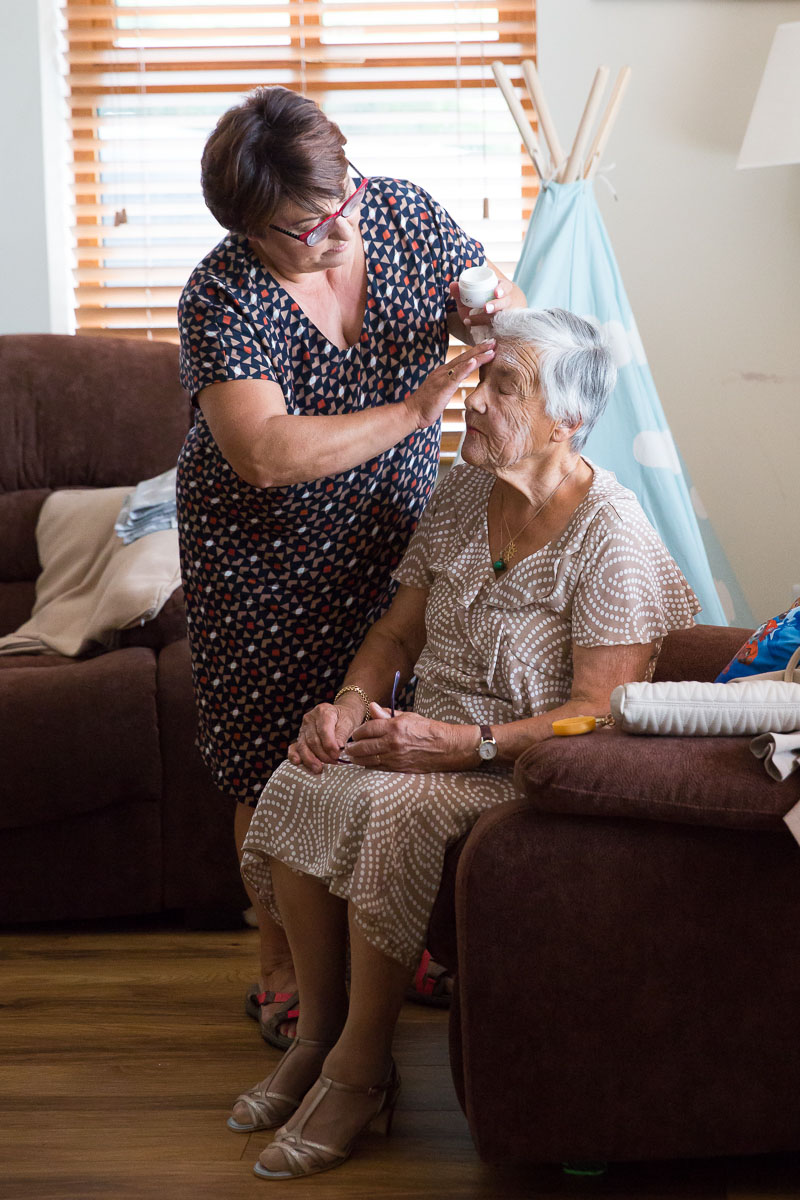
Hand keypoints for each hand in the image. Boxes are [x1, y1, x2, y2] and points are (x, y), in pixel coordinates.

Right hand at [288, 700, 362, 774]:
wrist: (340, 715)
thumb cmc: (345, 719)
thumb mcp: (348, 723)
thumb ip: (342, 735)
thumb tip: (338, 748)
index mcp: (323, 711)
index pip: (323, 730)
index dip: (329, 745)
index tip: (336, 755)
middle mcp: (310, 718)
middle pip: (313, 740)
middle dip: (323, 755)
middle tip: (333, 763)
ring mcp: (303, 728)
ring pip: (303, 746)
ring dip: (311, 759)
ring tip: (319, 769)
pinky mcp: (299, 737)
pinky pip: (294, 747)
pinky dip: (294, 756)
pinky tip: (298, 762)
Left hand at [343, 702, 467, 772]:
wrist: (445, 747)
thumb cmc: (427, 729)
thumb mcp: (407, 717)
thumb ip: (386, 714)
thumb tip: (371, 706)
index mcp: (394, 726)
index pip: (367, 728)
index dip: (358, 732)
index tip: (354, 734)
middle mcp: (393, 742)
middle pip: (363, 746)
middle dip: (353, 747)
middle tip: (348, 748)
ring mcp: (395, 757)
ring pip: (368, 759)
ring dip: (357, 759)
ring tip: (352, 757)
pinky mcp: (399, 768)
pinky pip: (378, 768)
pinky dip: (369, 766)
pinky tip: (365, 764)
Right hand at [403, 341, 494, 431]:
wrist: (412, 413)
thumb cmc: (425, 405)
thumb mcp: (440, 391)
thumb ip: (449, 384)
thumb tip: (456, 382)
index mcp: (444, 372)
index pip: (463, 359)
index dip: (476, 352)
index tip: (488, 346)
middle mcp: (444, 371)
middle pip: (465, 357)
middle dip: (481, 348)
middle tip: (494, 341)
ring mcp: (443, 378)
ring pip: (464, 363)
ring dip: (478, 355)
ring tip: (491, 349)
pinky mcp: (443, 387)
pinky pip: (456, 376)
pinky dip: (466, 368)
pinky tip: (475, 361)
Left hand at [448, 277, 516, 332]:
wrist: (483, 326)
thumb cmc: (480, 306)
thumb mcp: (471, 299)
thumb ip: (461, 293)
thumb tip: (452, 285)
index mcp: (502, 290)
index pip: (506, 287)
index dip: (502, 289)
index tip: (496, 293)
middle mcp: (507, 302)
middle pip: (506, 303)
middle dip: (496, 305)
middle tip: (485, 308)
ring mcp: (507, 316)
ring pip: (501, 318)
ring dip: (485, 320)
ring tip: (468, 320)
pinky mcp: (504, 329)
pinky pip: (498, 330)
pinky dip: (485, 330)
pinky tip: (472, 329)